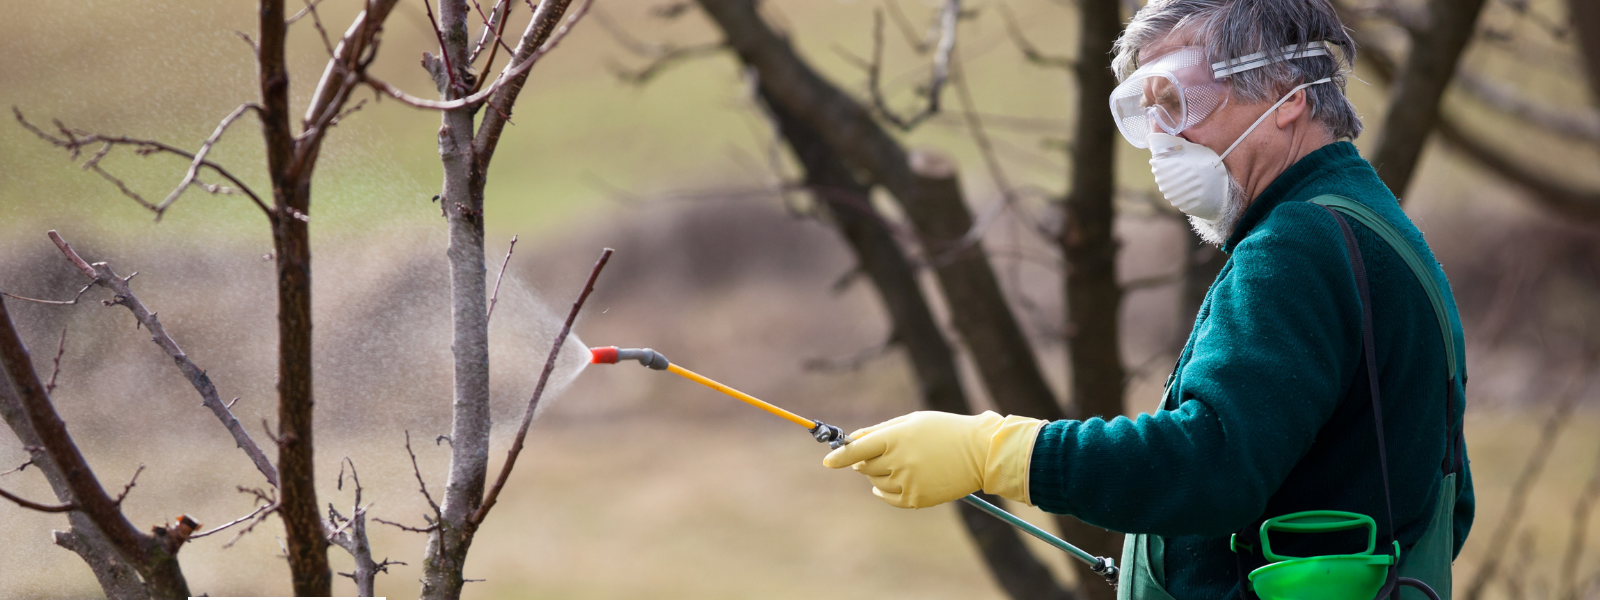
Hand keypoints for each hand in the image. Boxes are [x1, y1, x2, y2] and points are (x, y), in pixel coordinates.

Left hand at [822, 411, 1043, 508]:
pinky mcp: (916, 499)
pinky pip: (888, 498)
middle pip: (864, 467)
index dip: (839, 456)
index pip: (857, 450)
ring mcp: (907, 482)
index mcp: (895, 438)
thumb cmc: (944, 430)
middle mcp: (899, 461)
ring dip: (878, 474)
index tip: (827, 461)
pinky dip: (884, 492)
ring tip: (901, 463)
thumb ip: (880, 431)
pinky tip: (891, 483)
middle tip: (883, 453)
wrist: (979, 452)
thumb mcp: (912, 421)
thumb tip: (852, 440)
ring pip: (875, 482)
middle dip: (865, 461)